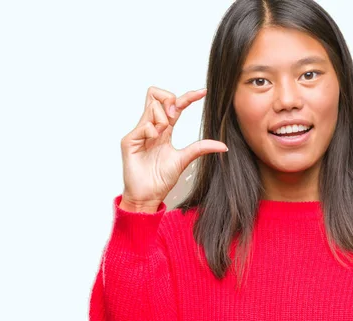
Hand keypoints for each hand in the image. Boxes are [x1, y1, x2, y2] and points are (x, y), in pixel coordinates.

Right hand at [119, 86, 227, 211]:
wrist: (148, 196)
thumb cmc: (161, 180)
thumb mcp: (184, 160)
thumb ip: (200, 148)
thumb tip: (223, 146)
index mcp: (164, 130)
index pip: (175, 106)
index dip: (188, 97)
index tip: (203, 92)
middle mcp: (151, 127)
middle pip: (156, 95)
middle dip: (169, 98)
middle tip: (174, 114)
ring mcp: (139, 132)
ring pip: (152, 106)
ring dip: (162, 119)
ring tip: (161, 135)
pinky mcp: (129, 140)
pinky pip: (144, 125)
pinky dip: (152, 131)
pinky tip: (151, 142)